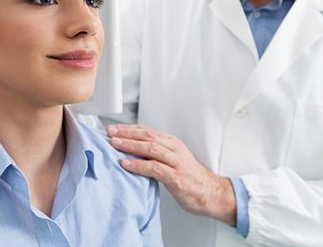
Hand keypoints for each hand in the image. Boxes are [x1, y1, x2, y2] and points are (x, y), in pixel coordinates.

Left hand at [107, 124, 235, 225]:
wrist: (212, 194)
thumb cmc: (191, 179)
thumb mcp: (173, 160)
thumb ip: (157, 155)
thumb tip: (133, 151)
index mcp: (172, 144)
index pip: (147, 131)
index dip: (129, 128)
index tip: (113, 128)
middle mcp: (174, 149)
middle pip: (147, 136)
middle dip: (126, 133)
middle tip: (109, 132)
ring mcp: (176, 162)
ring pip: (150, 148)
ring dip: (130, 145)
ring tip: (114, 144)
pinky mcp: (176, 177)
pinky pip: (154, 168)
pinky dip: (138, 165)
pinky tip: (125, 164)